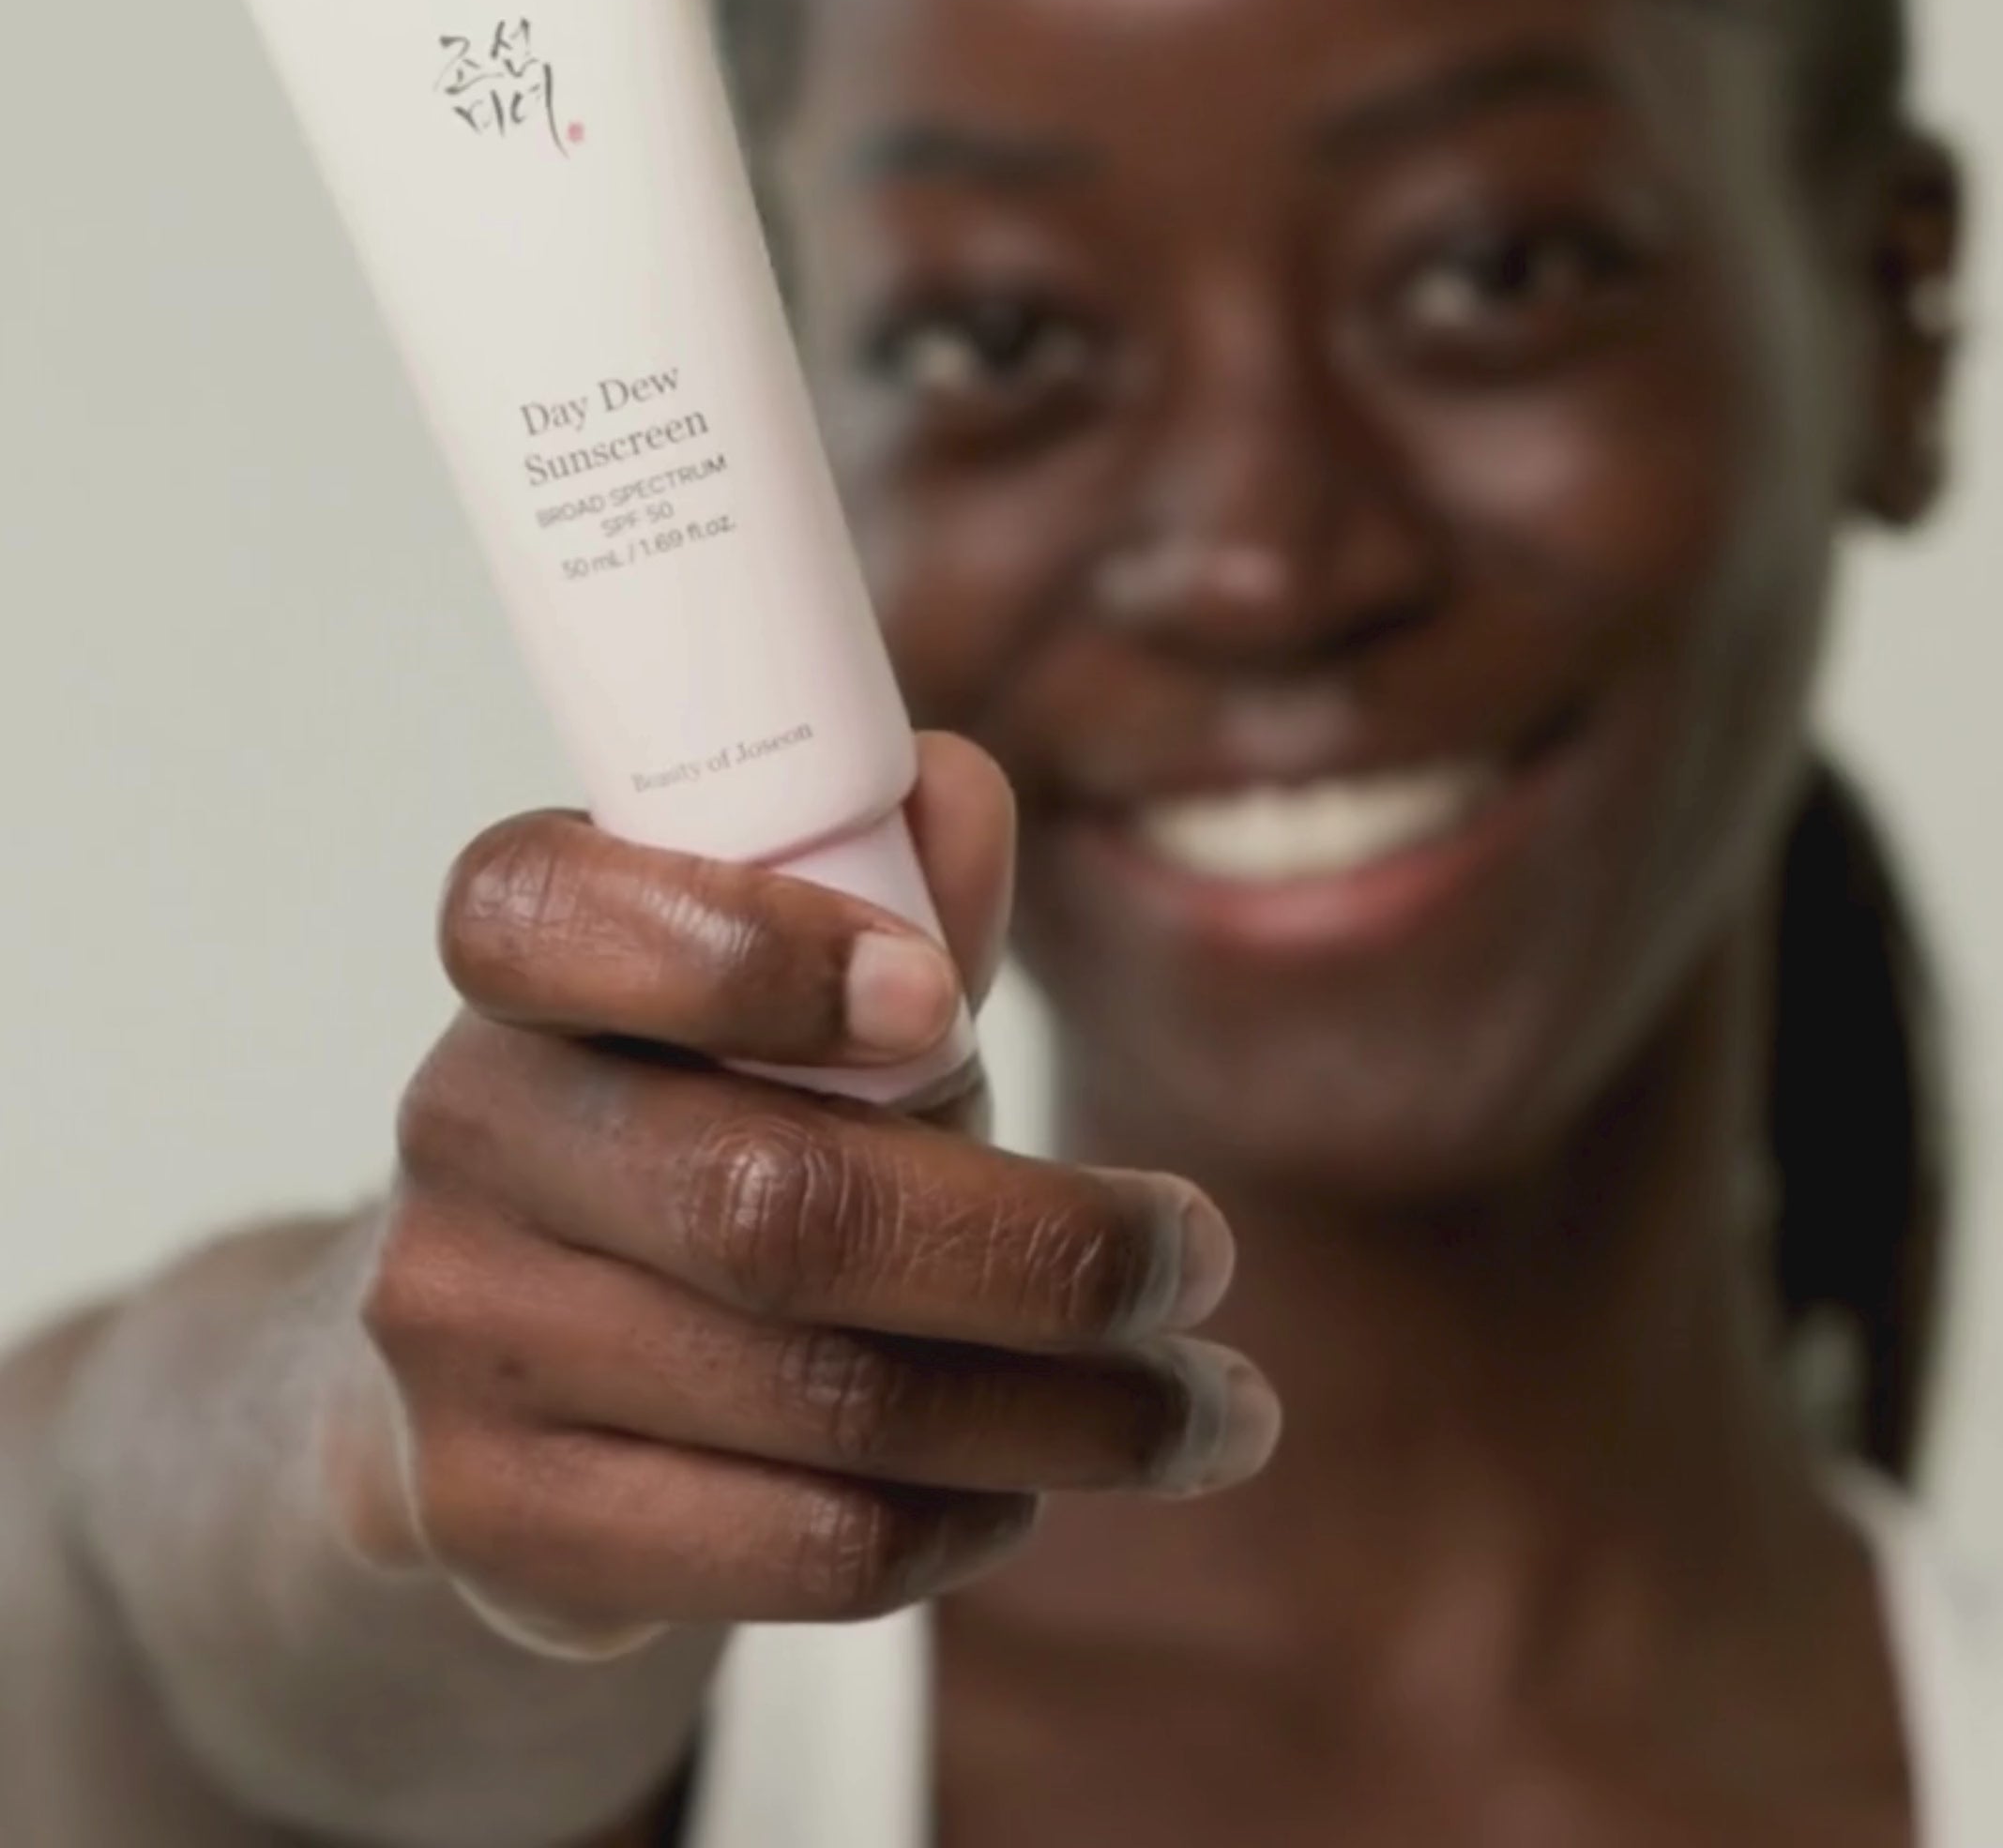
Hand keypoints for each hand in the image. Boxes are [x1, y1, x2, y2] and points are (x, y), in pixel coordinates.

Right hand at [323, 732, 1275, 1655]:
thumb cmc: (719, 1114)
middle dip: (1047, 1248)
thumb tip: (961, 797)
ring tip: (1205, 1409)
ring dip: (1065, 1412)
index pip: (550, 911)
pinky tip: (1035, 1487)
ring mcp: (460, 1338)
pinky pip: (790, 1543)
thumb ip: (895, 883)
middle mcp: (463, 1132)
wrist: (513, 1367)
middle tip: (1201, 1259)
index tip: (938, 999)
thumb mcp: (805, 985)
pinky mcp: (499, 1520)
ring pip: (819, 1397)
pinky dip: (961, 1518)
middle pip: (773, 1204)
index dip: (750, 950)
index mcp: (526, 959)